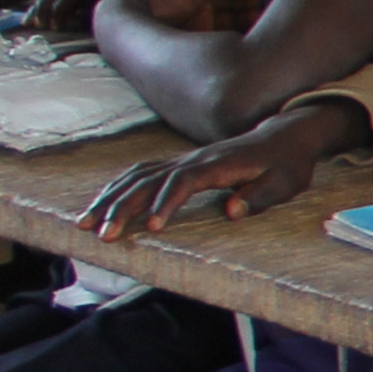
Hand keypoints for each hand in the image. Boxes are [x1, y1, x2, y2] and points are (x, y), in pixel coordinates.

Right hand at [80, 105, 350, 239]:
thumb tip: (232, 211)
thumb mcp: (285, 181)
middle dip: (122, 207)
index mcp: (218, 164)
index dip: (166, 203)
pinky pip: (140, 173)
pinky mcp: (177, 164)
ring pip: (136, 176)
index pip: (183, 182)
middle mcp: (192, 159)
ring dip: (109, 199)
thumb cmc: (287, 163)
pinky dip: (117, 188)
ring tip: (85, 224)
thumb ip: (260, 195)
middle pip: (148, 180)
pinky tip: (101, 205)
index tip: (152, 228)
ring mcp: (181, 159)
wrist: (284, 136)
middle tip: (102, 235)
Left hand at [107, 0, 259, 36]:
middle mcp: (206, 17)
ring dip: (248, 25)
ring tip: (266, 23)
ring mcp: (203, 34)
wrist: (131, 17)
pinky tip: (255, 35)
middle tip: (271, 11)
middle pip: (237, 14)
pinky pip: (226, 42)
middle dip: (253, 11)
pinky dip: (240, 38)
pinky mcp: (200, 50)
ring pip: (234, 28)